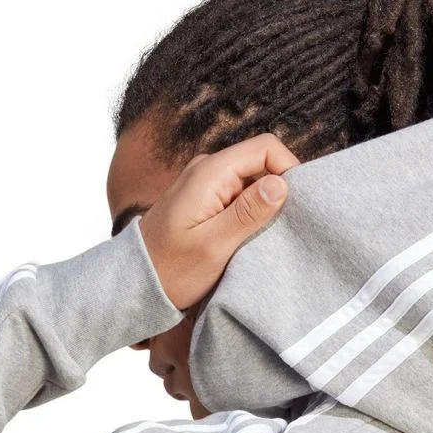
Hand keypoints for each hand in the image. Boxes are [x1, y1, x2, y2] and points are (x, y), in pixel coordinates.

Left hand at [138, 133, 300, 310]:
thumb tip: (281, 184)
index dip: (290, 170)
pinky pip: (238, 197)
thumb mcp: (213, 246)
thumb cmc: (170, 270)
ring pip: (252, 182)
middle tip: (283, 229)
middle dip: (280, 191)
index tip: (298, 206)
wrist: (134, 284)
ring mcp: (205, 185)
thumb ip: (247, 213)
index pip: (266, 148)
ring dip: (265, 207)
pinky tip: (249, 241)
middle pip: (261, 163)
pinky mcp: (204, 202)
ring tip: (264, 239)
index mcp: (210, 173)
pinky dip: (250, 215)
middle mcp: (207, 170)